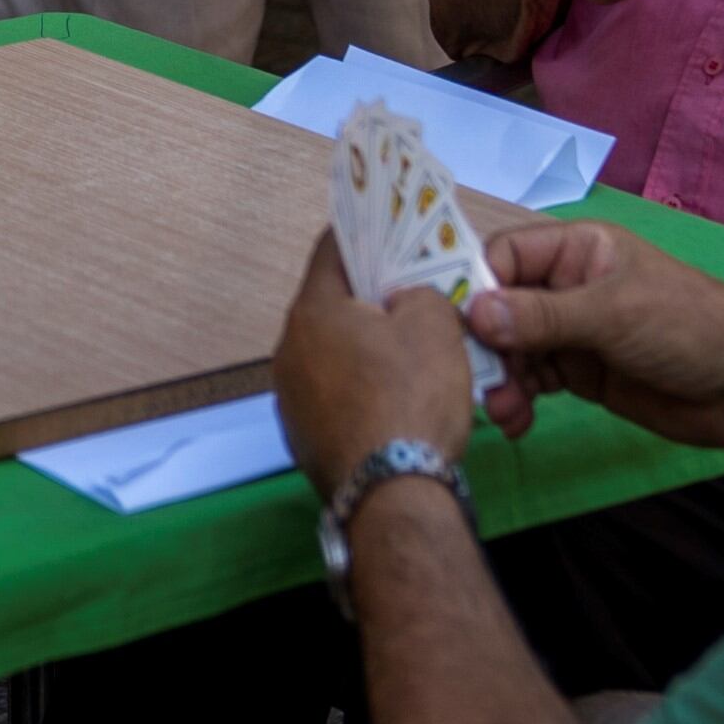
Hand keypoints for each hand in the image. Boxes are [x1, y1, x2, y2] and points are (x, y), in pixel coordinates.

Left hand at [276, 230, 474, 492]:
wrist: (392, 493)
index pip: (331, 250)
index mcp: (312, 311)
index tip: (387, 230)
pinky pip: (332, 398)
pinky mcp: (301, 438)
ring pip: (331, 355)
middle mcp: (287, 350)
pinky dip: (358, 393)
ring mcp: (289, 398)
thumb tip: (401, 303)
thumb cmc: (412, 398)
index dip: (364, 235)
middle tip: (410, 299)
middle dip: (368, 300)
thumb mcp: (435, 325)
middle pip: (330, 307)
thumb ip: (418, 295)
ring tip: (408, 358)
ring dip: (363, 351)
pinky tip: (392, 406)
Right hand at [466, 221, 723, 451]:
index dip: (472, 287)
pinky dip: (518, 399)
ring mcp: (572, 331)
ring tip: (501, 412)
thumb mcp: (613, 315)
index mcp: (575, 250)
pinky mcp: (580, 372)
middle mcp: (566, 286)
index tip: (449, 328)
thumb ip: (542, 316)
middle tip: (471, 382)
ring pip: (511, 350)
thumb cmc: (688, 328)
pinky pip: (531, 381)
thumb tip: (473, 312)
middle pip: (499, 308)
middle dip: (482, 345)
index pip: (503, 257)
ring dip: (499, 380)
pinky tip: (516, 423)